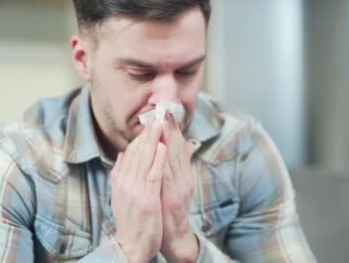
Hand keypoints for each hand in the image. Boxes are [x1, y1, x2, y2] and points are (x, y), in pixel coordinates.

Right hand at [110, 119, 166, 262]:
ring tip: (160, 123)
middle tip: (156, 114)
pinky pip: (153, 176)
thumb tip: (121, 155)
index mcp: (120, 180)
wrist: (130, 246)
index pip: (130, 153)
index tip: (149, 122)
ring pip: (144, 160)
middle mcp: (125, 182)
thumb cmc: (130, 221)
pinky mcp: (147, 199)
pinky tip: (162, 147)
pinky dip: (157, 160)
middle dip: (147, 133)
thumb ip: (120, 174)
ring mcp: (135, 190)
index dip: (140, 136)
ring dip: (153, 140)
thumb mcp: (121, 195)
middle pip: (137, 152)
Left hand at [159, 112, 198, 261]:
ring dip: (168, 140)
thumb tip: (188, 144)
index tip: (167, 112)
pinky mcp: (172, 198)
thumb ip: (181, 163)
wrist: (173, 236)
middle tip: (164, 111)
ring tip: (162, 123)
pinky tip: (160, 150)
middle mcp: (183, 179)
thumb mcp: (180, 184)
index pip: (178, 148)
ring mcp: (178, 188)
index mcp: (183, 175)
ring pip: (173, 160)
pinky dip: (164, 162)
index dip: (173, 129)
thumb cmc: (173, 209)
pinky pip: (167, 176)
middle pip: (177, 150)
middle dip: (171, 130)